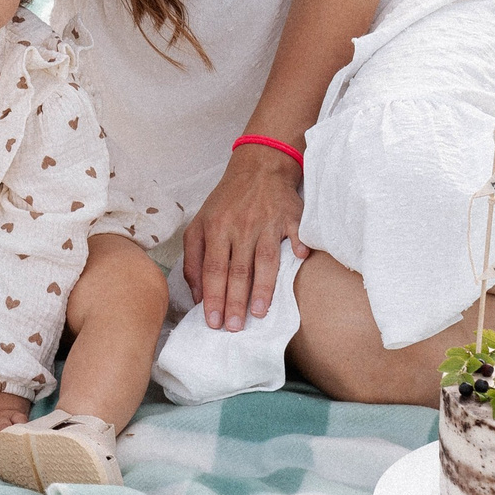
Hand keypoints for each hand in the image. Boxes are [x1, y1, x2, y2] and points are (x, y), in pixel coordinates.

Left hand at [182, 145, 308, 331]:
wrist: (258, 167)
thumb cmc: (226, 202)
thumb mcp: (199, 224)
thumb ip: (193, 259)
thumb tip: (196, 294)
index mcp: (215, 229)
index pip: (212, 269)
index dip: (213, 297)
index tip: (213, 321)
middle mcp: (240, 227)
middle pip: (237, 270)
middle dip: (235, 301)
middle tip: (235, 327)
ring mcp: (267, 222)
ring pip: (264, 260)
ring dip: (262, 287)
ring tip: (259, 313)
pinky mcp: (291, 217)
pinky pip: (297, 233)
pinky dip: (300, 245)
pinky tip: (300, 259)